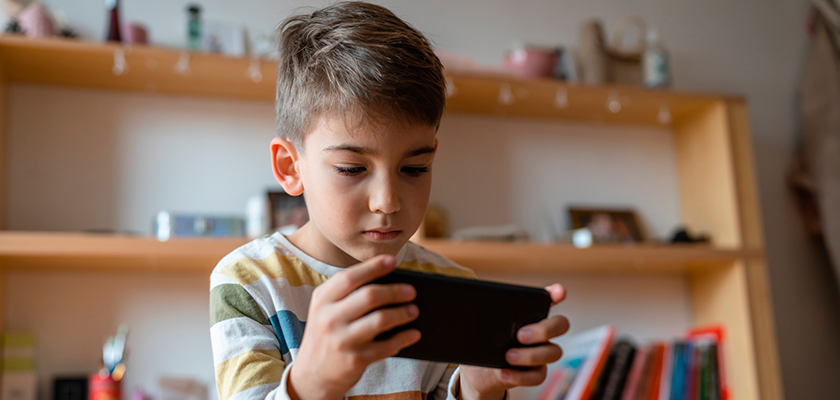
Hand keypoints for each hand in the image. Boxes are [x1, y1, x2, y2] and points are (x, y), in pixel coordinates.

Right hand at [288, 255, 420, 399]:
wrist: (312, 375)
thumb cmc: (326, 334)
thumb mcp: (325, 310)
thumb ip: (346, 293)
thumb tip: (386, 280)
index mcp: (322, 299)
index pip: (349, 277)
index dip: (373, 267)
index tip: (392, 261)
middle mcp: (329, 318)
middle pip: (369, 296)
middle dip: (395, 291)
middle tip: (412, 291)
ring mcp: (341, 340)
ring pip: (380, 320)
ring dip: (402, 313)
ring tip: (414, 310)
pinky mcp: (354, 360)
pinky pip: (386, 346)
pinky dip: (403, 338)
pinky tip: (413, 334)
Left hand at [460, 284, 569, 399]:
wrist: (478, 372)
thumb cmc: (482, 342)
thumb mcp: (479, 327)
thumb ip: (483, 314)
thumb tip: (473, 303)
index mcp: (528, 313)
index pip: (548, 299)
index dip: (556, 294)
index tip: (558, 292)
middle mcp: (541, 331)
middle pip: (560, 325)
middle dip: (544, 329)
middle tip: (519, 335)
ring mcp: (542, 353)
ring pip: (553, 352)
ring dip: (530, 355)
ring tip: (508, 356)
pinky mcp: (536, 373)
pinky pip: (538, 376)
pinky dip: (521, 376)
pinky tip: (504, 373)